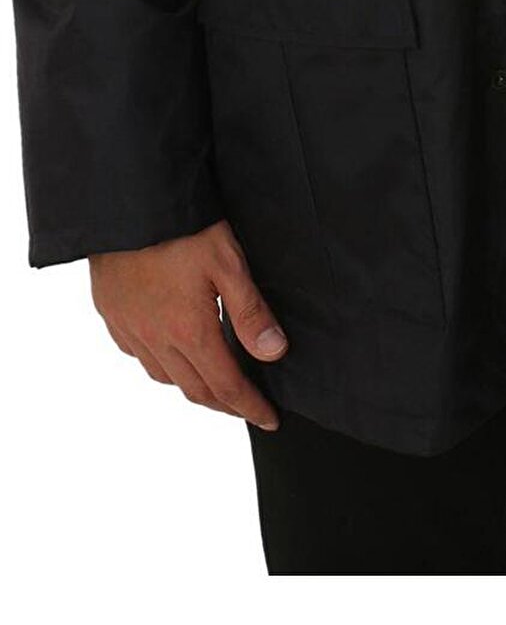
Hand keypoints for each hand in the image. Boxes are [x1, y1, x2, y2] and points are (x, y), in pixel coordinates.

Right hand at [90, 220, 287, 431]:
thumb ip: (250, 312)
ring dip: (193, 385)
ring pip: (164, 376)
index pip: (225, 386)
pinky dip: (161, 363)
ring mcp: (129, 328)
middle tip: (248, 407)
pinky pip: (138, 354)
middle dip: (225, 403)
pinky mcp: (112, 314)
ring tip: (215, 382)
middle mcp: (155, 339)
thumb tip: (274, 353)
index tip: (269, 418)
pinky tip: (172, 351)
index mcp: (189, 331)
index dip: (250, 407)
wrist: (126, 205)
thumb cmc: (182, 228)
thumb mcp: (228, 263)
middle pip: (194, 389)